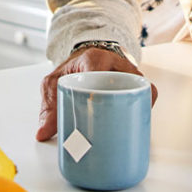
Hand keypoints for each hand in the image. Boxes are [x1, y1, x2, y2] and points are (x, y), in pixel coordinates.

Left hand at [35, 46, 156, 141]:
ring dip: (134, 110)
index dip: (96, 89)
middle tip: (104, 129)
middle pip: (123, 82)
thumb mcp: (55, 82)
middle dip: (117, 106)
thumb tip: (43, 132)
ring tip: (122, 131)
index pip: (96, 68)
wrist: (90, 58)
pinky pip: (148, 94)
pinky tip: (135, 124)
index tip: (92, 105)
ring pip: (140, 89)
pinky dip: (144, 109)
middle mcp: (116, 64)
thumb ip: (49, 106)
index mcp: (93, 59)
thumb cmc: (74, 70)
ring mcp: (130, 72)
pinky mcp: (139, 82)